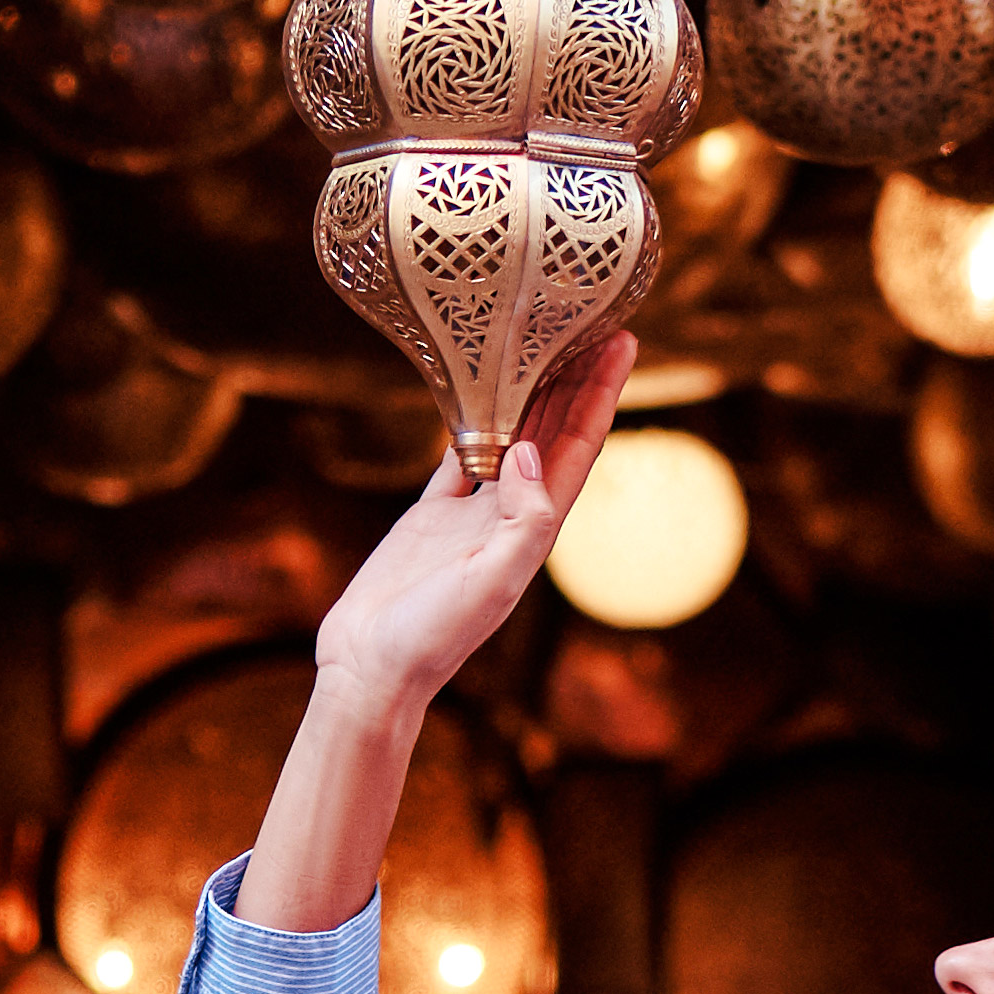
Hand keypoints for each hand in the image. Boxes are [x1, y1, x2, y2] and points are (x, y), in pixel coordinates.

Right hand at [311, 334, 637, 720]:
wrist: (372, 668)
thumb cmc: (432, 637)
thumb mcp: (490, 582)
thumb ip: (521, 522)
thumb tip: (527, 452)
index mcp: (535, 529)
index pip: (580, 448)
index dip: (602, 395)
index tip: (621, 344)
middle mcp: (512, 516)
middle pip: (554, 434)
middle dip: (578, 381)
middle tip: (595, 324)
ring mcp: (473, 515)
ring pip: (510, 437)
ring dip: (531, 393)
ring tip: (545, 344)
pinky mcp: (431, 517)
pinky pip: (458, 457)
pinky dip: (469, 422)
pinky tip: (475, 393)